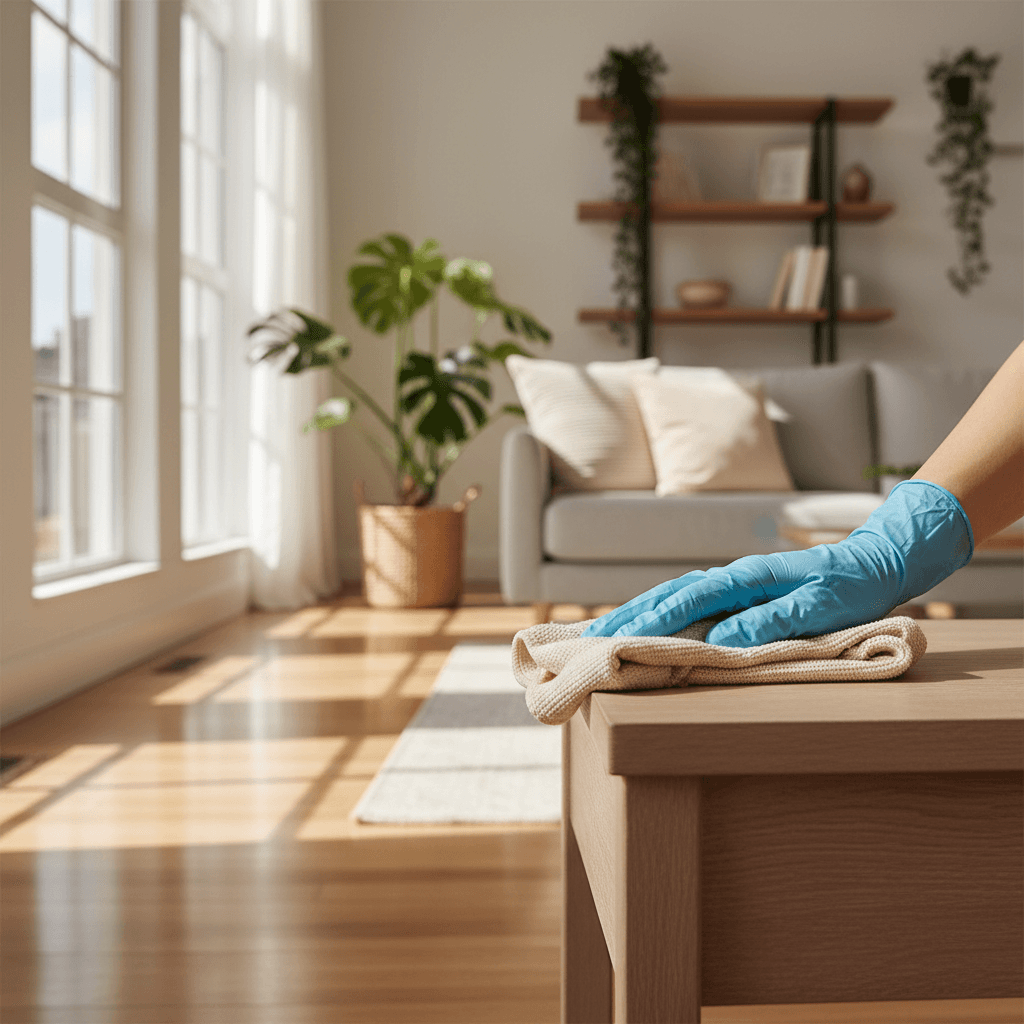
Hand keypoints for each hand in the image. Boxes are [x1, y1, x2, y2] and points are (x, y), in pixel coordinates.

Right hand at [582, 480, 973, 646]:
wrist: (876, 562)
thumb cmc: (852, 586)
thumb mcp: (820, 607)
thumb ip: (772, 622)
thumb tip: (721, 640)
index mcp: (747, 577)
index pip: (690, 599)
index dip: (654, 619)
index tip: (621, 637)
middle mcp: (733, 577)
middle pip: (671, 594)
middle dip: (631, 615)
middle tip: (592, 638)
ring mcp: (734, 584)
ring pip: (676, 595)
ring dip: (640, 613)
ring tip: (605, 632)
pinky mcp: (740, 593)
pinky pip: (692, 602)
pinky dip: (662, 613)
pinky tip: (648, 626)